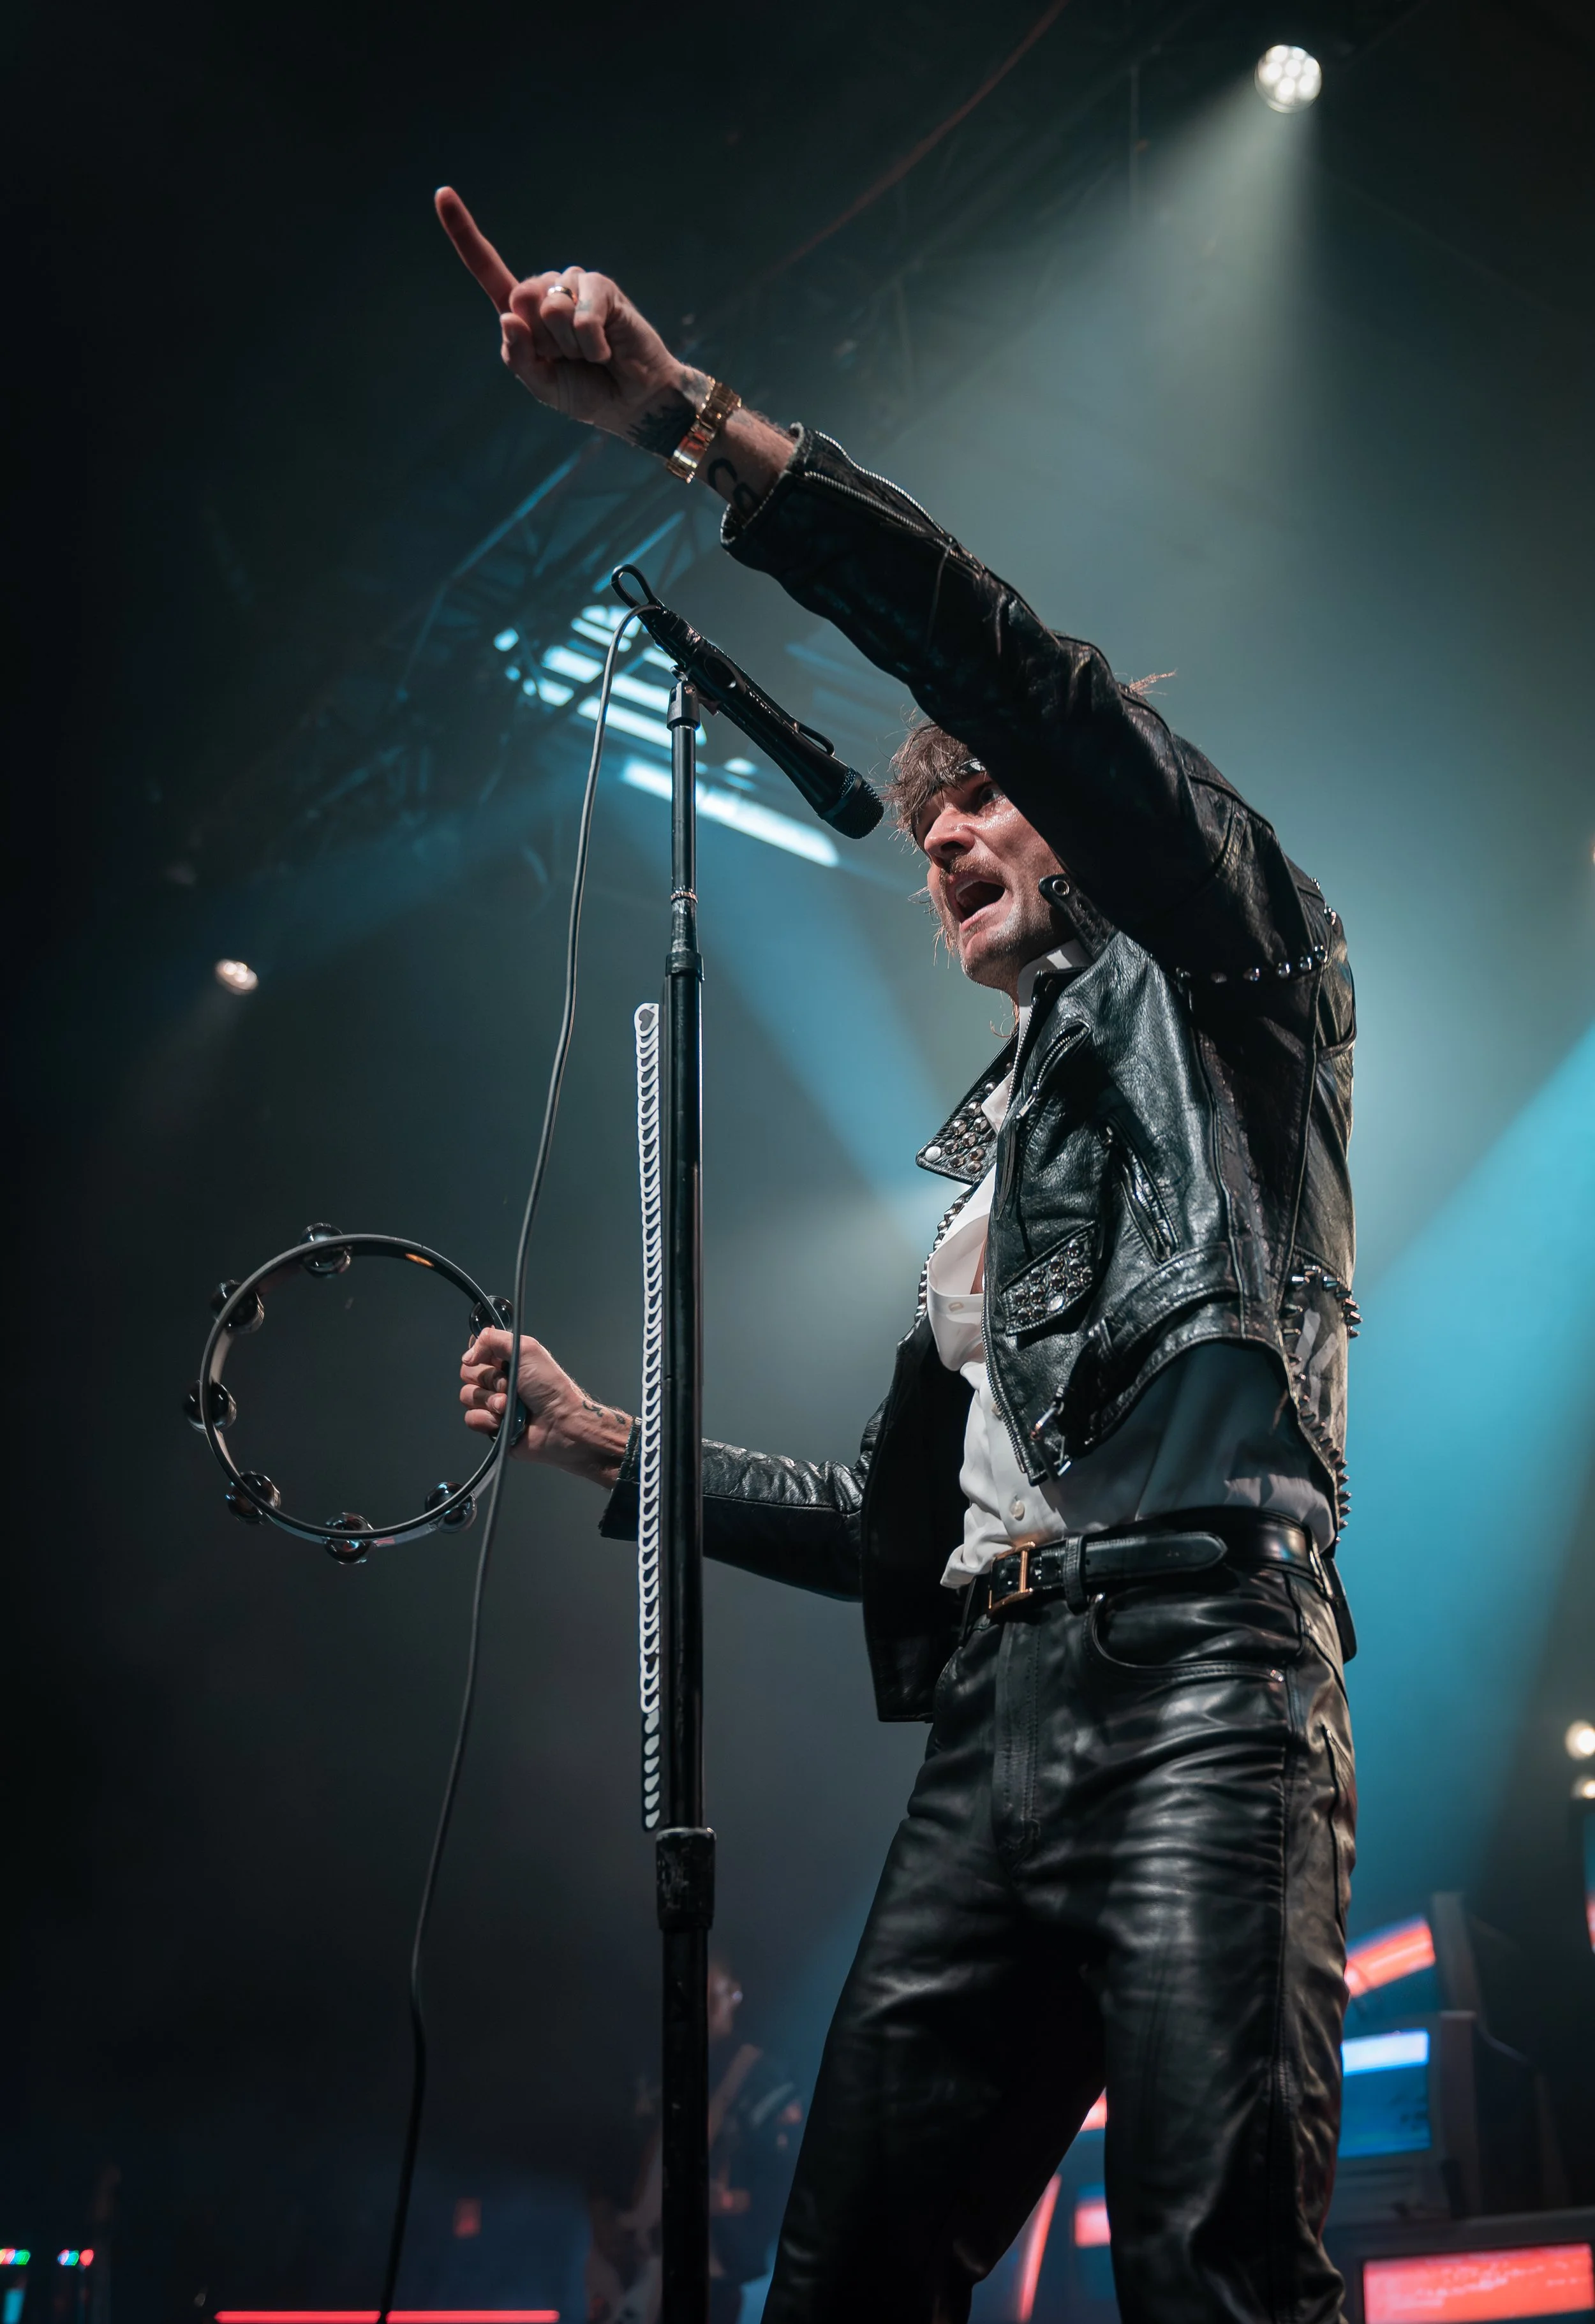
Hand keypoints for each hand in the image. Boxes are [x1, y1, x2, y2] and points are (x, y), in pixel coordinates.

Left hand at [435, 186, 697, 453]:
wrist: (632, 403)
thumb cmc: (586, 392)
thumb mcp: (541, 384)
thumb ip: (517, 357)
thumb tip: (508, 317)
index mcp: (522, 312)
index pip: (487, 269)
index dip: (464, 233)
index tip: (442, 193)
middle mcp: (546, 290)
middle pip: (519, 297)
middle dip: (541, 339)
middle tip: (567, 356)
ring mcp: (575, 285)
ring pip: (550, 307)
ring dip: (569, 345)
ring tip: (590, 354)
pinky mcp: (602, 288)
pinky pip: (581, 316)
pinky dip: (591, 344)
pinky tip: (605, 351)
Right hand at [459, 1326, 632, 1486]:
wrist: (560, 1423)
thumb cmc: (549, 1385)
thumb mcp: (526, 1349)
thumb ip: (492, 1340)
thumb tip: (467, 1356)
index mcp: (506, 1360)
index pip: (475, 1351)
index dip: (480, 1355)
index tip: (496, 1360)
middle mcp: (497, 1380)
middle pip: (468, 1373)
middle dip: (489, 1379)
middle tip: (510, 1386)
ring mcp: (492, 1403)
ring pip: (467, 1396)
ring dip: (490, 1401)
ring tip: (509, 1405)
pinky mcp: (490, 1426)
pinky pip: (471, 1419)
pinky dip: (487, 1419)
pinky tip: (504, 1421)